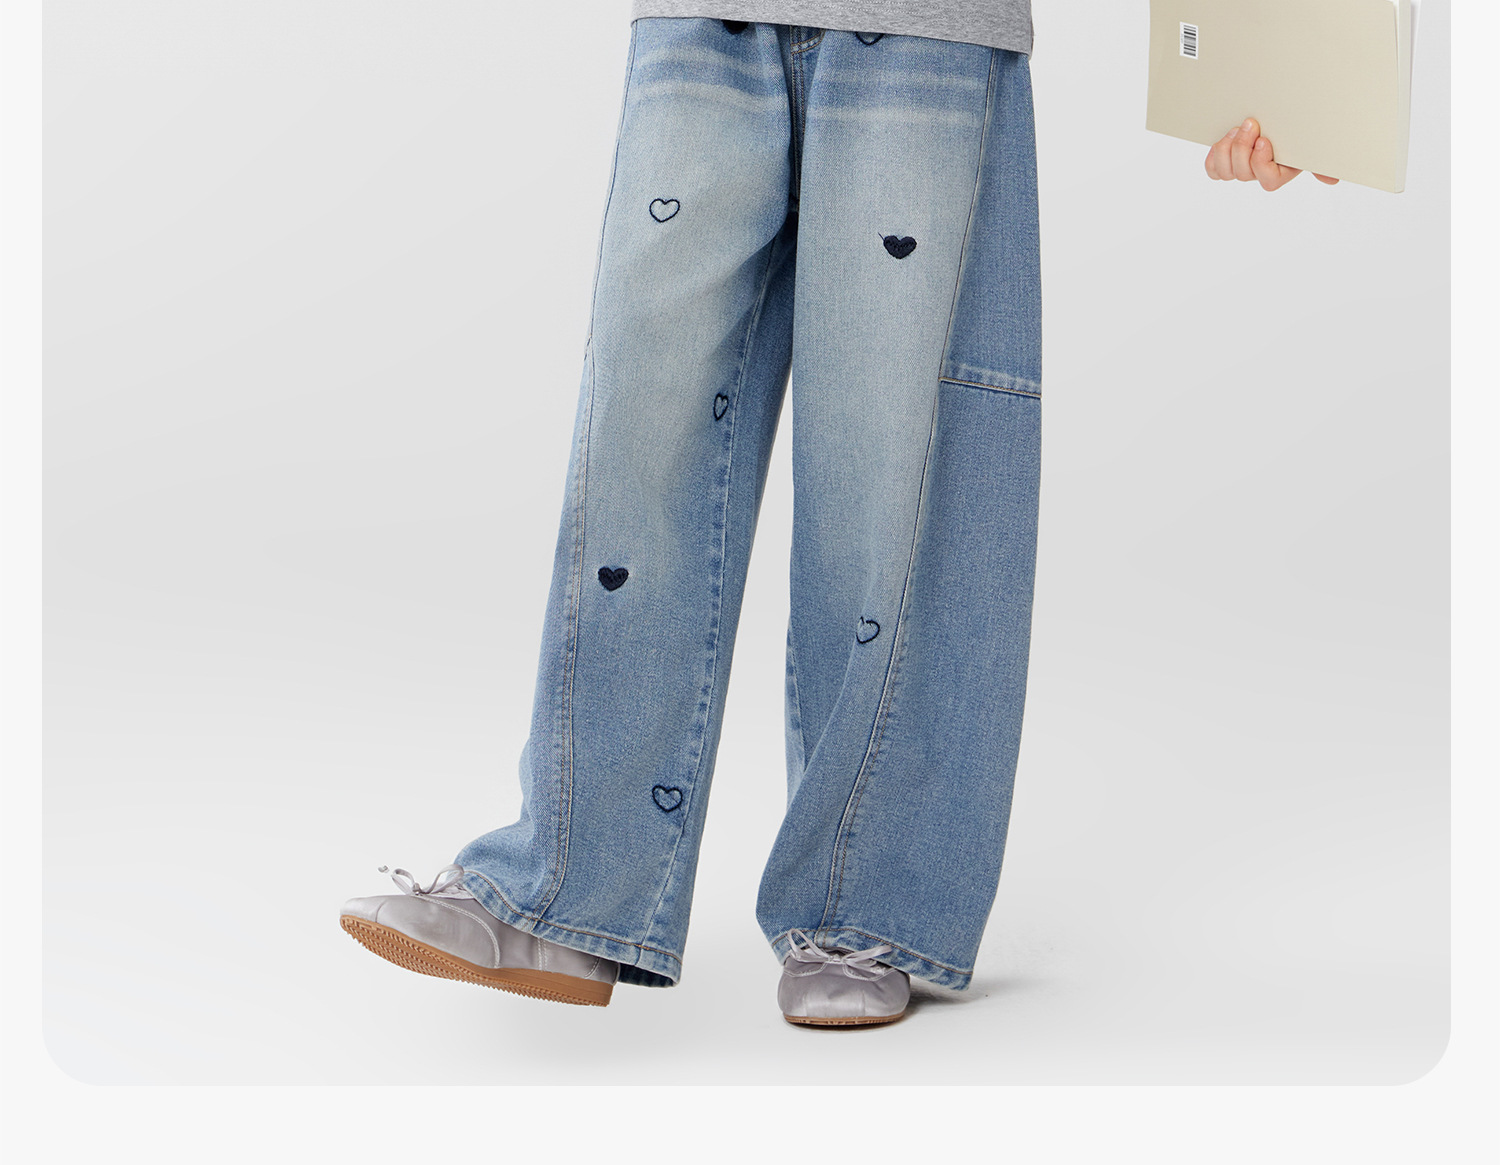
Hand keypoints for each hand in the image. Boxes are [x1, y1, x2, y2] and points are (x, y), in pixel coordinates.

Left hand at [1205, 117, 1338, 189]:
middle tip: (1249, 125)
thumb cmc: (1295, 132)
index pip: (1268, 180)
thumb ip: (1321, 161)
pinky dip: (1214, 156)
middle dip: (1243, 148)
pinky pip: (1213, 170)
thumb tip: (1332, 180)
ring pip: (1226, 172)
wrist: (1274, 118)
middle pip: (1244, 174)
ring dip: (1227, 149)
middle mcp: (1258, 174)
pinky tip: (1222, 141)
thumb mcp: (1311, 144)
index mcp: (1280, 172)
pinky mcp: (1224, 162)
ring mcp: (1240, 168)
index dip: (1261, 163)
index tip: (1264, 141)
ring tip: (1234, 130)